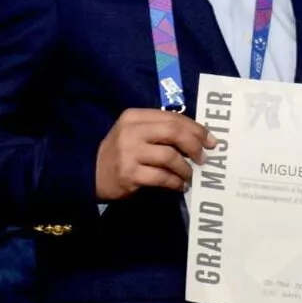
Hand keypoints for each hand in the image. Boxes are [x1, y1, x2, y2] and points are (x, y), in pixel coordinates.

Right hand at [95, 108, 215, 200]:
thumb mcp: (136, 133)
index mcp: (135, 116)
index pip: (173, 118)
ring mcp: (129, 153)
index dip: (196, 129)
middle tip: (204, 158)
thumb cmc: (121, 152)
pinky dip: (175, 182)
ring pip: (170, 156)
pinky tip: (179, 186)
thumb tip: (198, 139)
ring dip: (186, 168)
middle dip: (194, 145)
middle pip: (173, 132)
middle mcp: (131, 131)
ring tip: (190, 176)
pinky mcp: (129, 174)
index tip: (211, 141)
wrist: (90, 174)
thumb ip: (161, 131)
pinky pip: (162, 177)